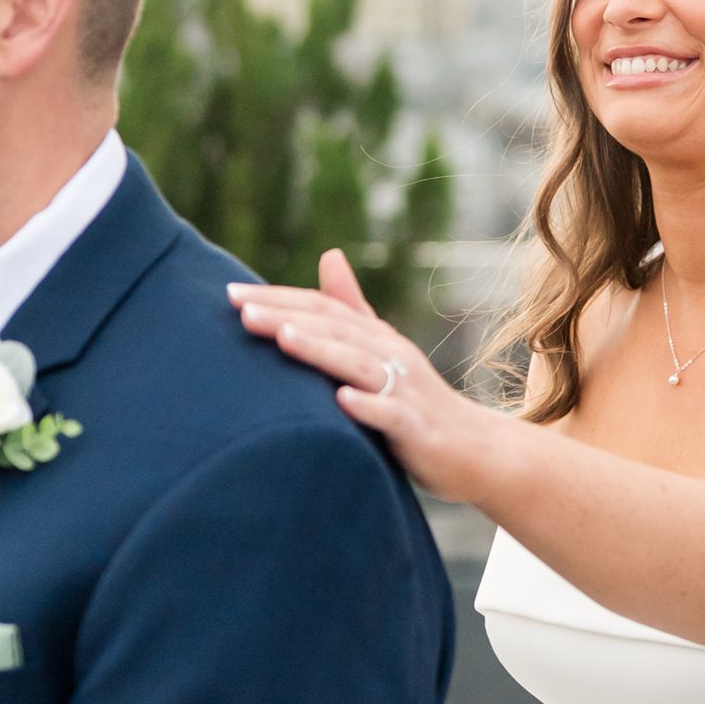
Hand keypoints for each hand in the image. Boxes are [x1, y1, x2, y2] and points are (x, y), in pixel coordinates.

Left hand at [228, 250, 494, 503]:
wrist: (475, 449)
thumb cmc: (417, 400)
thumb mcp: (384, 349)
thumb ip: (352, 307)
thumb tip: (329, 254)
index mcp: (375, 338)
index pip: (322, 309)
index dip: (278, 299)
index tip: (229, 294)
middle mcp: (389, 356)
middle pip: (335, 329)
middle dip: (287, 317)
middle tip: (242, 310)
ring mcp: (404, 391)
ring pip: (359, 365)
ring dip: (322, 350)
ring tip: (283, 338)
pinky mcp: (417, 428)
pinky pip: (392, 415)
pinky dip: (368, 407)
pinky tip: (342, 402)